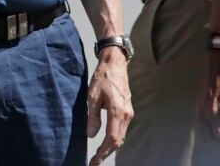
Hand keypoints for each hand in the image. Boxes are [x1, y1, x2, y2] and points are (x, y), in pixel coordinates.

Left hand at [86, 49, 132, 165]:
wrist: (115, 64)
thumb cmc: (103, 77)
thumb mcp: (92, 96)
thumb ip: (92, 117)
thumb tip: (91, 135)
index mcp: (117, 111)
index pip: (111, 139)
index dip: (102, 153)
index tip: (93, 161)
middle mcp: (126, 114)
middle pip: (118, 141)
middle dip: (106, 153)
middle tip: (94, 162)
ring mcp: (128, 112)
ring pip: (121, 136)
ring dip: (110, 147)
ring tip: (98, 154)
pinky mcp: (128, 110)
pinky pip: (122, 129)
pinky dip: (115, 138)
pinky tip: (106, 141)